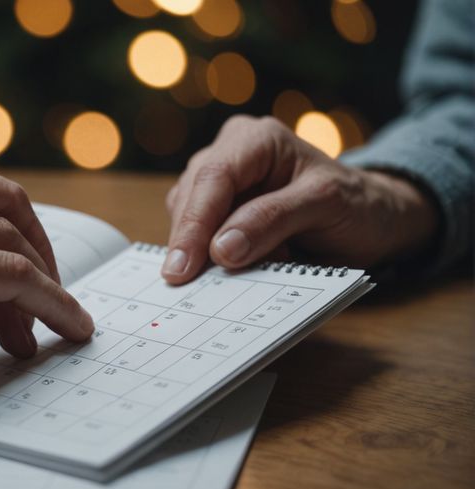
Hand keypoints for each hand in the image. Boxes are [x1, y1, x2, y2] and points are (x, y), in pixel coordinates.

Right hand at [162, 115, 438, 283]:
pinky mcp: (217, 208)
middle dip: (188, 240)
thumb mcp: (324, 206)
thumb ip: (272, 220)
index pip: (213, 177)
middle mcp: (231, 152)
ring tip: (233, 271)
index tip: (184, 266)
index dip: (195, 223)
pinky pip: (195, 231)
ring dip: (198, 248)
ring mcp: (221, 181)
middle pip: (191, 194)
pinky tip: (229, 268)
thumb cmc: (356, 205)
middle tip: (184, 282)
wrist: (372, 219)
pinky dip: (204, 255)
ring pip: (185, 214)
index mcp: (257, 139)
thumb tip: (221, 248)